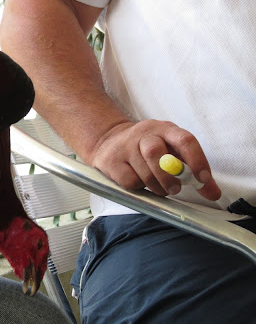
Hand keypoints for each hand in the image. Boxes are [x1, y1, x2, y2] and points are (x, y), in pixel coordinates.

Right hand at [87, 120, 221, 200]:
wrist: (109, 141)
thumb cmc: (147, 150)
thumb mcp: (172, 152)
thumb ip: (193, 172)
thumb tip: (213, 194)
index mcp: (165, 129)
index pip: (184, 140)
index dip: (196, 160)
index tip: (202, 179)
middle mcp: (145, 134)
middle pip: (156, 152)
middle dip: (169, 177)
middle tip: (176, 189)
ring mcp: (125, 146)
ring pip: (144, 172)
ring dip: (156, 187)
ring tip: (159, 188)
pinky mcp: (111, 161)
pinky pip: (129, 181)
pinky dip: (139, 187)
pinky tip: (140, 182)